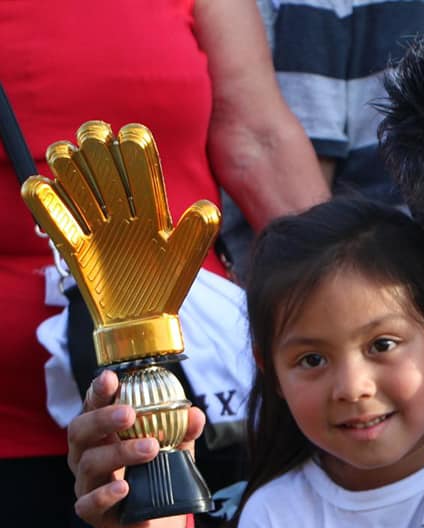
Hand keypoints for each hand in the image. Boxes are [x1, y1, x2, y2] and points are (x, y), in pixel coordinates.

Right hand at [22, 121, 219, 326]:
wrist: (143, 321)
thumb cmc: (168, 288)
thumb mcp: (186, 260)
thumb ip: (196, 233)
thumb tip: (207, 207)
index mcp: (151, 210)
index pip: (141, 169)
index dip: (134, 148)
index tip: (131, 136)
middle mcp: (122, 212)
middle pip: (103, 166)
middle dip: (97, 147)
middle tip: (94, 139)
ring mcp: (97, 227)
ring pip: (76, 183)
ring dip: (69, 165)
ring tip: (67, 159)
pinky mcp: (75, 246)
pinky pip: (53, 217)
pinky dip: (42, 200)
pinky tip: (41, 188)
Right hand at [68, 369, 205, 527]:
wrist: (164, 527)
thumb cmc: (162, 480)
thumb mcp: (177, 452)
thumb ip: (183, 433)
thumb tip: (195, 413)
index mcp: (102, 436)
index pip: (92, 408)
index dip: (98, 392)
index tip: (110, 378)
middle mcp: (87, 457)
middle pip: (79, 431)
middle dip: (102, 418)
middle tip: (130, 413)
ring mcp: (86, 485)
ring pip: (89, 464)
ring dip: (119, 453)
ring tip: (150, 448)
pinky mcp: (92, 513)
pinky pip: (89, 503)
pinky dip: (105, 494)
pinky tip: (123, 486)